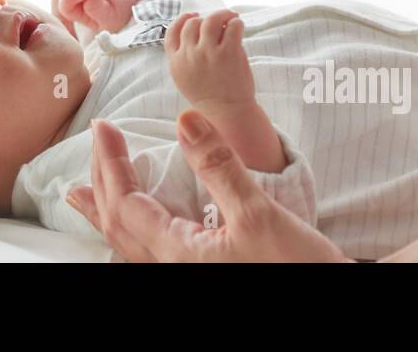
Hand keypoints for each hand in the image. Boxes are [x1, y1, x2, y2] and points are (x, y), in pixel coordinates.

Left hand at [67, 113, 352, 262]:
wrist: (337, 298)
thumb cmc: (299, 267)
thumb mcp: (258, 211)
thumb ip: (217, 165)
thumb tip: (183, 119)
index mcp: (178, 252)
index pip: (124, 202)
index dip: (110, 161)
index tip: (104, 126)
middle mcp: (173, 268)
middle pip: (117, 223)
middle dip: (100, 180)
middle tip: (96, 139)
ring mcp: (186, 273)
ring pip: (127, 242)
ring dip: (103, 210)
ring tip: (79, 193)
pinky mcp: (201, 271)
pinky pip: (147, 251)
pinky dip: (129, 228)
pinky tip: (135, 221)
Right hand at [165, 9, 253, 111]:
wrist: (226, 112)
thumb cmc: (207, 95)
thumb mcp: (183, 77)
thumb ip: (183, 55)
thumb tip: (194, 28)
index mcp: (176, 61)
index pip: (172, 31)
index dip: (182, 19)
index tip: (193, 15)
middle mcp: (190, 55)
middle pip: (193, 23)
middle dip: (205, 19)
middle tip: (218, 20)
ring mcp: (209, 53)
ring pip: (212, 20)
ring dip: (223, 14)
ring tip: (231, 16)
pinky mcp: (229, 53)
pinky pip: (233, 27)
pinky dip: (236, 22)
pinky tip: (238, 26)